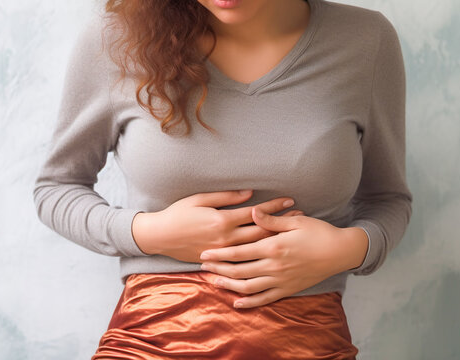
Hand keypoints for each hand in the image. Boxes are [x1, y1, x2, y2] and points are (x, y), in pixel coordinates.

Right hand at [132, 190, 303, 262]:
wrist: (159, 236)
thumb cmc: (178, 214)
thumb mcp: (200, 199)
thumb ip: (226, 197)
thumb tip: (250, 194)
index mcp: (222, 221)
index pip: (256, 214)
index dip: (275, 207)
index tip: (291, 201)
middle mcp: (225, 239)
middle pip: (261, 232)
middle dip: (282, 224)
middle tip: (301, 218)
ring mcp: (222, 253)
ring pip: (255, 249)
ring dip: (274, 240)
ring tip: (291, 235)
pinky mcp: (217, 261)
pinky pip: (242, 261)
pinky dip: (258, 256)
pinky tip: (270, 254)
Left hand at [199, 207, 368, 308]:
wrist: (340, 252)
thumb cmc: (319, 232)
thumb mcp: (295, 221)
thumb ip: (271, 219)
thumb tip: (251, 211)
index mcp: (274, 246)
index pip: (240, 252)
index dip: (220, 253)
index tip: (205, 252)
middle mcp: (274, 266)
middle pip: (240, 270)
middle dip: (219, 268)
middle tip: (203, 266)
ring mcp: (281, 279)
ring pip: (249, 287)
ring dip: (230, 285)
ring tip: (214, 282)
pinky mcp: (288, 288)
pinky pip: (265, 298)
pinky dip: (250, 302)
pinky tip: (237, 303)